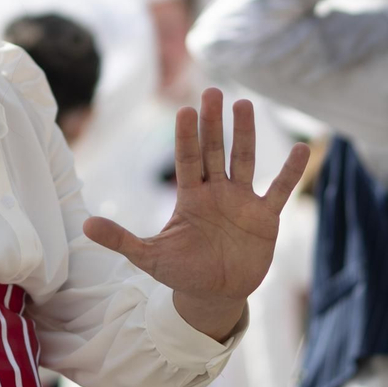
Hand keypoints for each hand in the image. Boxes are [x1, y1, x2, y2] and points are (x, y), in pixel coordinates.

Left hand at [83, 89, 310, 340]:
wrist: (214, 295)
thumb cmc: (182, 272)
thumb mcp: (149, 257)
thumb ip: (121, 240)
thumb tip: (85, 226)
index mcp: (190, 197)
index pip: (187, 159)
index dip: (186, 136)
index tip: (185, 109)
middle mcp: (216, 192)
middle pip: (214, 151)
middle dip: (213, 123)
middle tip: (212, 91)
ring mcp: (242, 202)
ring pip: (244, 161)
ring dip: (245, 134)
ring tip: (244, 104)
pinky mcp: (265, 218)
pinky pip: (280, 190)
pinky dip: (291, 172)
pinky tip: (302, 149)